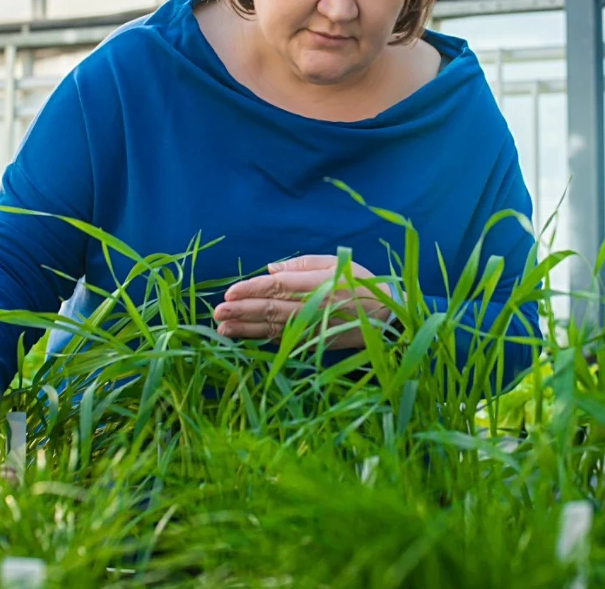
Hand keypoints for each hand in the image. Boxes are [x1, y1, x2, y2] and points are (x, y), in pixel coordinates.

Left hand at [213, 254, 394, 349]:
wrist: (387, 317)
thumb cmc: (360, 282)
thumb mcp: (335, 262)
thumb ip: (301, 264)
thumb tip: (270, 268)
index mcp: (316, 284)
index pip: (277, 286)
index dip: (252, 289)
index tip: (230, 291)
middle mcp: (312, 308)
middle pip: (270, 309)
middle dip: (241, 310)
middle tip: (217, 311)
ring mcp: (312, 328)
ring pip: (272, 328)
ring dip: (245, 329)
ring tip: (222, 328)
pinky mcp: (313, 342)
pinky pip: (283, 340)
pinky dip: (262, 339)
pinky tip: (244, 337)